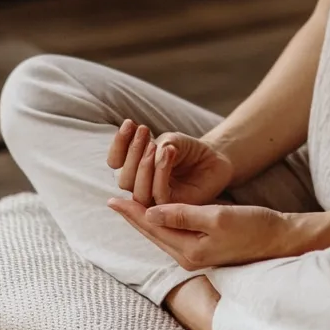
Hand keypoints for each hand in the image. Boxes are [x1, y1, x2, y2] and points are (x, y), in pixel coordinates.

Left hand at [105, 198, 328, 269]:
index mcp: (188, 249)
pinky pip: (175, 234)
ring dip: (146, 219)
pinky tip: (159, 214)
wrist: (279, 238)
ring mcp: (196, 253)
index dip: (133, 212)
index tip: (113, 199)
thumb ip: (184, 214)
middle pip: (153, 234)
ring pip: (163, 234)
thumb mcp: (218, 216)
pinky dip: (163, 221)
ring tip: (130, 205)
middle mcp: (188, 255)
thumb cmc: (253, 225)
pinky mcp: (205, 248)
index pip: (153, 228)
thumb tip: (150, 212)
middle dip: (134, 217)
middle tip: (114, 201)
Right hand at [107, 119, 234, 207]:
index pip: (115, 162)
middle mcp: (141, 187)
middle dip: (132, 153)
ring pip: (137, 191)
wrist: (215, 158)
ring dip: (143, 165)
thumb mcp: (170, 141)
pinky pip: (159, 194)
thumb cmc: (189, 149)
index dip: (118, 144)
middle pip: (124, 179)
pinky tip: (168, 153)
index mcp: (134, 170)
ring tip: (154, 145)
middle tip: (144, 131)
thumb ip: (157, 147)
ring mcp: (155, 199)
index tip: (129, 123)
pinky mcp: (172, 206)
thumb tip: (148, 153)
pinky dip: (160, 173)